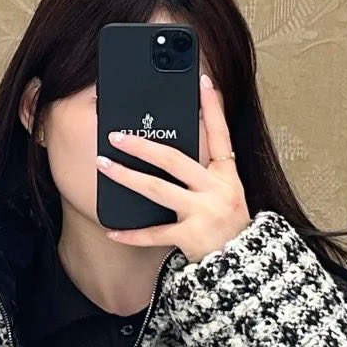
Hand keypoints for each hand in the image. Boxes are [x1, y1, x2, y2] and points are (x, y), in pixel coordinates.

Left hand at [96, 72, 250, 264]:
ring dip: (127, 176)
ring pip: (157, 189)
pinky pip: (155, 233)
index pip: (220, 134)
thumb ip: (205, 174)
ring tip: (104, 165)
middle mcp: (217, 190)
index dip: (212, 107)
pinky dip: (132, 234)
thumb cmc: (229, 227)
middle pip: (174, 160)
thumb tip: (168, 152)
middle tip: (116, 135)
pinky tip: (113, 230)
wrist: (241, 265)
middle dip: (142, 145)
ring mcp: (204, 213)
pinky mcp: (192, 236)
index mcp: (227, 175)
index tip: (202, 81)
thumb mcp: (227, 193)